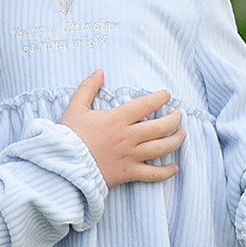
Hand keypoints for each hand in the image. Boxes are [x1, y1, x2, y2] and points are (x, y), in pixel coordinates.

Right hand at [60, 71, 183, 184]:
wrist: (63, 165)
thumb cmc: (68, 136)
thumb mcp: (75, 107)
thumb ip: (88, 88)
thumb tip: (99, 71)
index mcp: (117, 119)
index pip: (146, 105)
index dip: (160, 98)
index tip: (167, 95)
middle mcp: (128, 136)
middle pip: (160, 127)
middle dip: (174, 119)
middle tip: (179, 114)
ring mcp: (130, 156)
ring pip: (161, 148)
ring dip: (175, 141)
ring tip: (182, 134)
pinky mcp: (128, 173)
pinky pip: (153, 174)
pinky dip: (166, 171)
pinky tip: (175, 167)